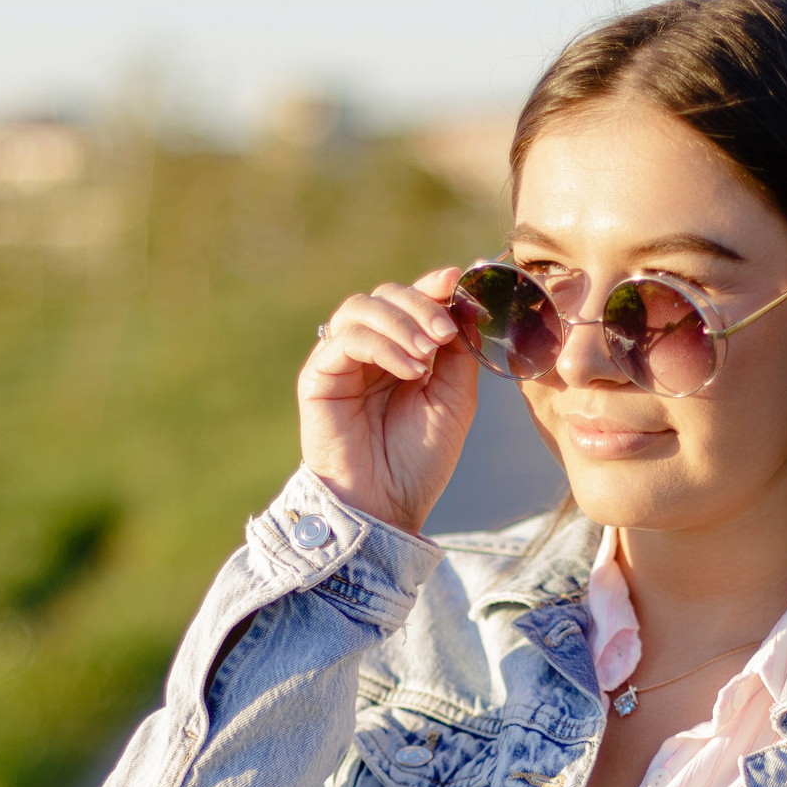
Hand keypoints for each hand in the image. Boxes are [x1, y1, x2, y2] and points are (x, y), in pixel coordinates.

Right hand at [297, 267, 478, 534]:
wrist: (384, 507)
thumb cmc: (419, 461)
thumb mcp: (454, 399)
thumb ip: (458, 352)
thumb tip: (467, 302)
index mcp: (401, 352)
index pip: (413, 302)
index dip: (436, 286)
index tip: (462, 280)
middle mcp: (369, 351)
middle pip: (387, 295)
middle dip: (421, 304)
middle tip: (445, 333)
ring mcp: (342, 360)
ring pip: (362, 307)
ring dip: (401, 321)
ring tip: (427, 353)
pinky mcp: (319, 375)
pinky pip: (346, 338)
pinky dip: (381, 344)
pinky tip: (409, 370)